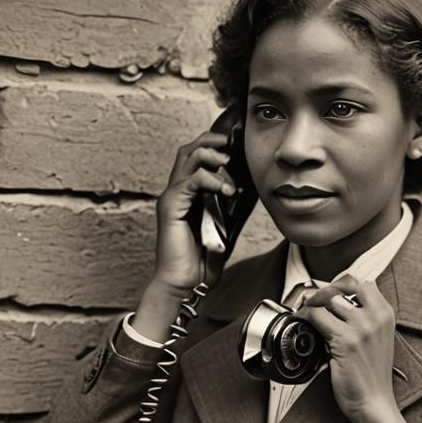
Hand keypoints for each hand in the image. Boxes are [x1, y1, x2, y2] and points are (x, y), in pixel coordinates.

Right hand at [153, 130, 237, 292]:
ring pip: (187, 158)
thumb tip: (250, 188)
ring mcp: (172, 198)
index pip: (196, 157)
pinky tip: (226, 189)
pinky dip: (210, 179)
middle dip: (211, 140)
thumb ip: (232, 207)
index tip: (236, 144)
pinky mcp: (171, 207)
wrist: (186, 283)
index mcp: (188, 194)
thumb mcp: (225, 226)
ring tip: (229, 163)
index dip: (214, 145)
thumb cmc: (203, 259)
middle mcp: (177, 191)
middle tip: (231, 142)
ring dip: (211, 155)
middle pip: (188, 150)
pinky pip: (189, 181)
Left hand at [296, 274, 398, 422]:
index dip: (340, 284)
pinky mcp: (345, 341)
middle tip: (313, 302)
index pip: (362, 282)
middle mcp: (376, 317)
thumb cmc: (371, 374)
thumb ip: (363, 318)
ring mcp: (361, 328)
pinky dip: (305, 317)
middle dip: (324, 291)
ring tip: (307, 314)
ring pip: (328, 299)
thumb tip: (335, 303)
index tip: (328, 294)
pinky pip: (317, 317)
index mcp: (385, 314)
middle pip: (344, 285)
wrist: (374, 402)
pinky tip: (302, 323)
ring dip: (313, 305)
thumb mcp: (376, 338)